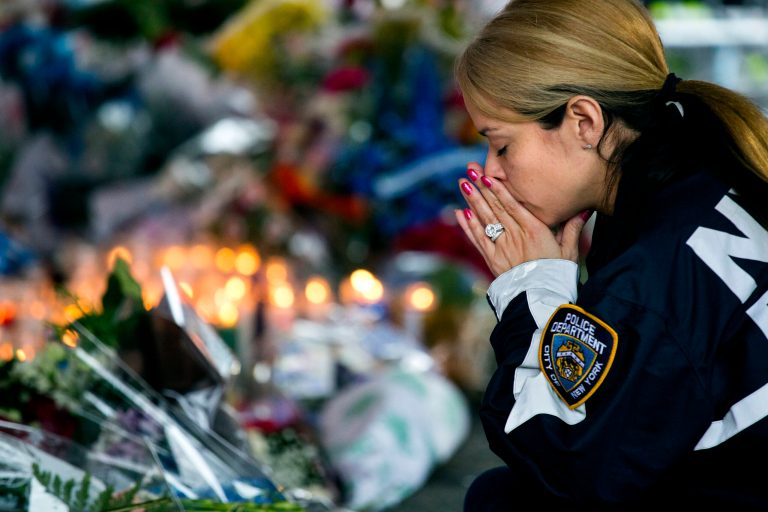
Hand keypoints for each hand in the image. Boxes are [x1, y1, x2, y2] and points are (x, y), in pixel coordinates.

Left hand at [455, 164, 590, 277]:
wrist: (542, 300)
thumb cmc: (558, 275)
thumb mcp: (570, 250)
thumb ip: (573, 228)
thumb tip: (585, 209)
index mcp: (534, 230)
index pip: (512, 205)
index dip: (499, 189)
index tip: (488, 175)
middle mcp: (515, 236)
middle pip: (495, 208)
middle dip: (481, 187)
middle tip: (469, 169)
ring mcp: (501, 247)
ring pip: (484, 220)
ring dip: (472, 201)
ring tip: (462, 183)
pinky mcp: (492, 260)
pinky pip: (478, 239)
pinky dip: (468, 226)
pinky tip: (460, 212)